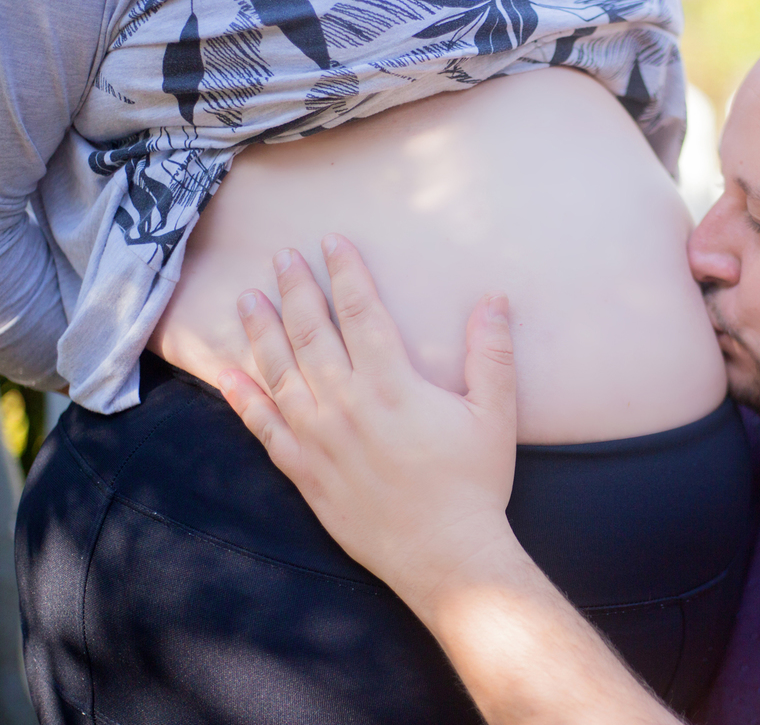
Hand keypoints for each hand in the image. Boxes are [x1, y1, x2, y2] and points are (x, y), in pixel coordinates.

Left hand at [216, 233, 520, 608]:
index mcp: (392, 384)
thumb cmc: (474, 484)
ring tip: (247, 298)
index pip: (360, 310)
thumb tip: (494, 298)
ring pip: (279, 371)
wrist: (444, 554)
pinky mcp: (303, 472)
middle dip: (295, 288)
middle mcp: (345, 404)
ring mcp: (317, 439)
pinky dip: (242, 399)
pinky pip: (262, 428)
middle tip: (281, 257)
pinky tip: (227, 374)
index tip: (331, 241)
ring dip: (261, 331)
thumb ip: (492, 354)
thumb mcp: (496, 415)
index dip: (345, 271)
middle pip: (311, 331)